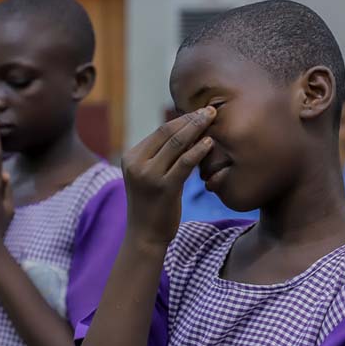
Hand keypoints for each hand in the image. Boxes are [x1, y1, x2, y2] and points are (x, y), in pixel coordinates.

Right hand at [121, 106, 215, 245]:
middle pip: (168, 133)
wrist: (145, 236)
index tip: (200, 112)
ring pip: (177, 144)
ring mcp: (149, 176)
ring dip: (197, 129)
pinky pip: (184, 163)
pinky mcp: (163, 188)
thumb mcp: (150, 176)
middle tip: (211, 110)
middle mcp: (136, 163)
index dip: (182, 119)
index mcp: (131, 157)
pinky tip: (210, 143)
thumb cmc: (153, 204)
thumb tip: (187, 131)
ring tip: (213, 119)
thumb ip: (161, 156)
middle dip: (191, 119)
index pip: (160, 131)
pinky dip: (198, 150)